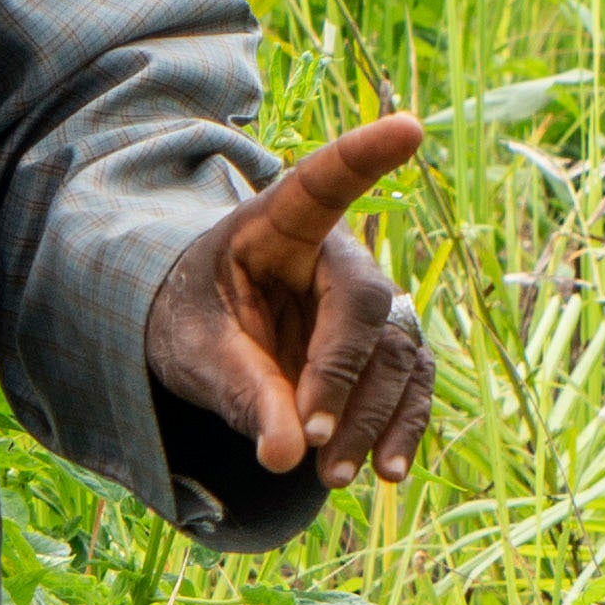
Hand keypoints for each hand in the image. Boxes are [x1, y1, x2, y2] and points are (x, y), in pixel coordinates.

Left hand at [150, 112, 433, 494]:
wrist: (207, 339)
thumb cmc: (192, 320)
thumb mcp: (194, 349)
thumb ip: (240, 391)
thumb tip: (286, 455)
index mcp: (280, 225)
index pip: (323, 183)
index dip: (365, 156)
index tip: (411, 126)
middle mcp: (338, 258)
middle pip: (366, 307)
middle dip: (344, 378)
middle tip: (313, 443)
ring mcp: (370, 305)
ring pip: (397, 356)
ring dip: (372, 419)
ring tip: (334, 478)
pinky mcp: (386, 351)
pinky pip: (411, 387)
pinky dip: (401, 429)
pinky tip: (386, 470)